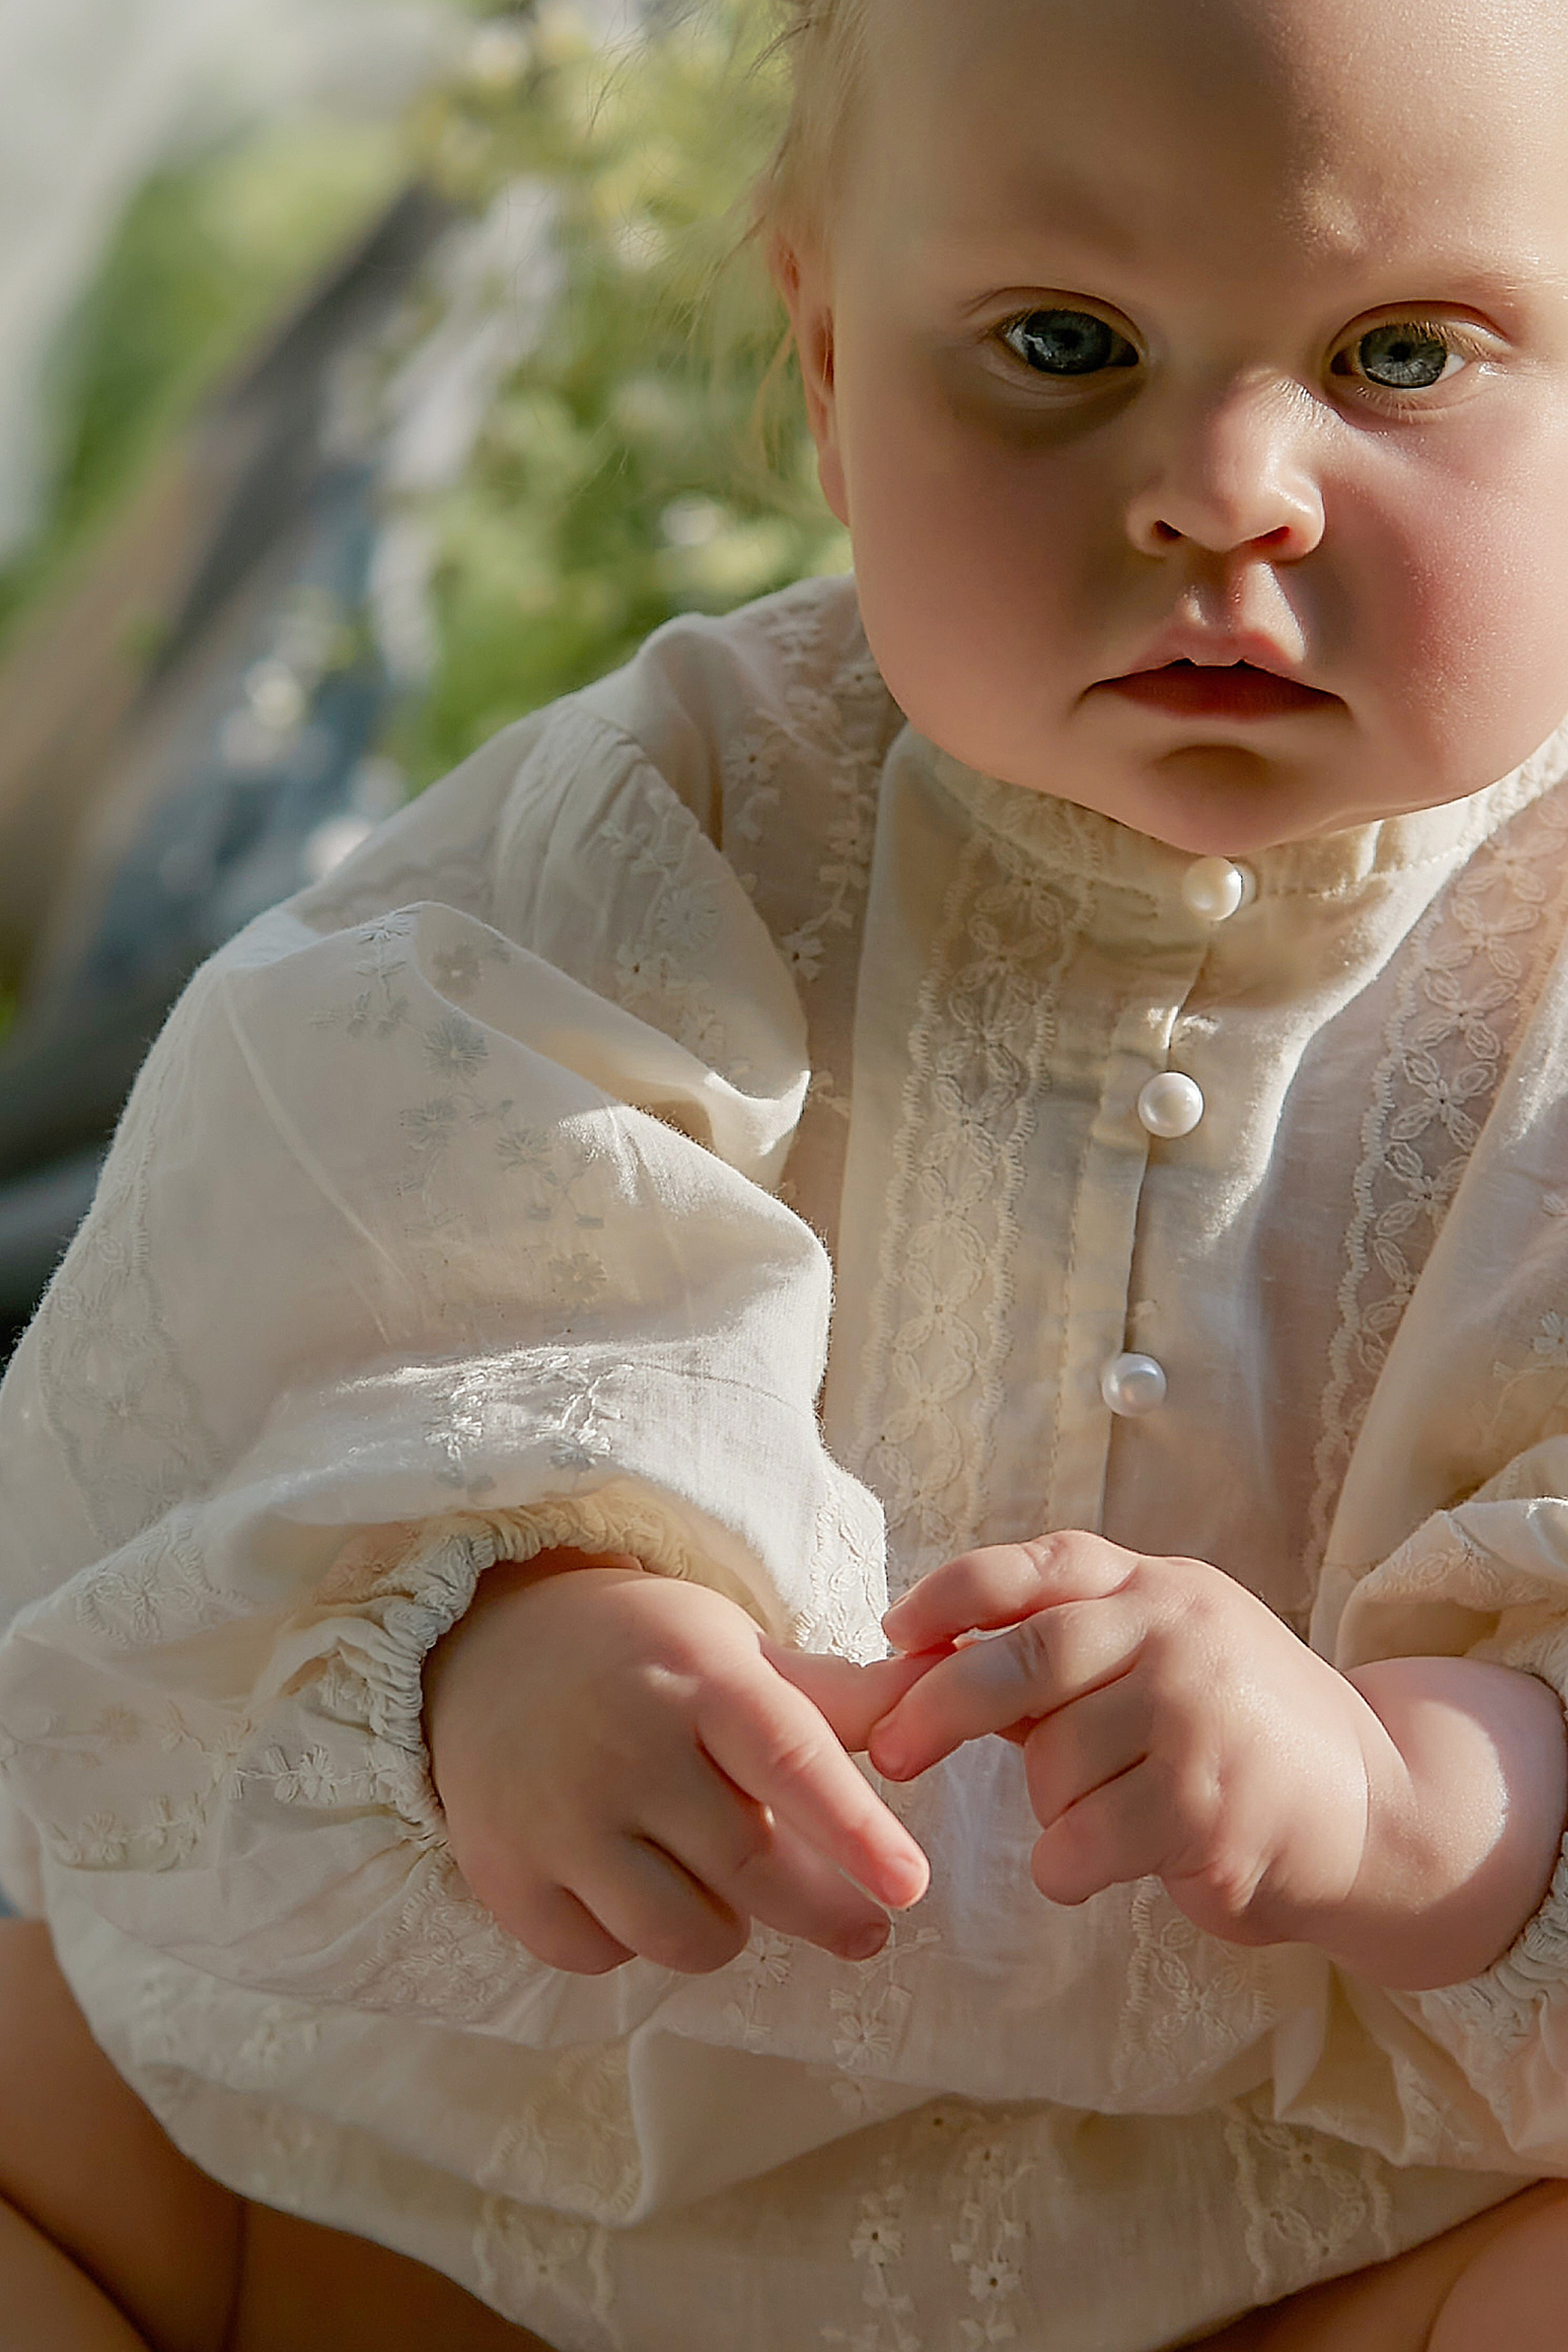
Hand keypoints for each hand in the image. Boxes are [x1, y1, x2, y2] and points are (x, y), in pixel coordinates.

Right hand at [425, 1551, 931, 1975]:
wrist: (490, 1648)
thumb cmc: (646, 1654)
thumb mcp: (735, 1651)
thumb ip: (838, 1694)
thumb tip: (949, 1683)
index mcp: (696, 1678)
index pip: (789, 1761)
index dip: (856, 1830)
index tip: (911, 1886)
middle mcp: (624, 1745)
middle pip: (750, 1868)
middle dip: (826, 1912)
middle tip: (868, 1930)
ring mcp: (557, 1816)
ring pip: (682, 1933)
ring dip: (726, 1929)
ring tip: (727, 1886)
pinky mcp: (505, 1874)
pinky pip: (602, 1954)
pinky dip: (633, 1939)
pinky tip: (633, 1885)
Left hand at [866, 1532, 1381, 1948]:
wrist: (1380, 1814)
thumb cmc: (1241, 1738)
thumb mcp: (1164, 1662)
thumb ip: (1065, 1659)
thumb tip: (924, 1667)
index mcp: (1159, 1589)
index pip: (1041, 1565)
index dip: (954, 1594)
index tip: (894, 1632)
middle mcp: (1179, 1635)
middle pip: (1026, 1658)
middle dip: (940, 1706)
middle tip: (891, 1753)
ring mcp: (1197, 1717)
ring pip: (1051, 1764)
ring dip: (1050, 1809)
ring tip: (1104, 1818)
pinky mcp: (1206, 1808)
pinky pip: (1080, 1842)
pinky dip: (1068, 1867)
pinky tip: (1111, 1864)